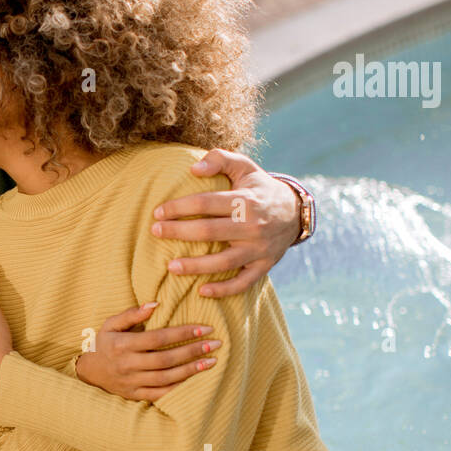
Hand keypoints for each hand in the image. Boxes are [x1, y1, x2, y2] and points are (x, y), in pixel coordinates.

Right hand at [76, 303, 219, 400]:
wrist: (89, 372)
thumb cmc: (104, 343)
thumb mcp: (111, 324)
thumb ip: (132, 314)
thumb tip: (155, 304)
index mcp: (122, 345)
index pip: (158, 338)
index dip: (182, 333)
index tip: (204, 328)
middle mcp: (127, 364)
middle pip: (165, 359)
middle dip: (192, 351)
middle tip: (215, 344)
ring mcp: (131, 382)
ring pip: (166, 378)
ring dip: (191, 370)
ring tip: (212, 362)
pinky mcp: (135, 395)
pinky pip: (160, 394)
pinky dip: (179, 388)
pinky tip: (196, 380)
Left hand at [150, 149, 300, 297]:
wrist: (295, 212)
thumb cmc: (259, 188)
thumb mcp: (245, 166)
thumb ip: (220, 159)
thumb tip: (193, 169)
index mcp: (245, 200)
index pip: (205, 203)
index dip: (178, 207)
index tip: (157, 212)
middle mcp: (253, 225)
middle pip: (209, 232)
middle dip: (179, 232)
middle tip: (155, 232)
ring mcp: (259, 248)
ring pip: (224, 262)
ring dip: (196, 266)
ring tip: (170, 267)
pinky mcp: (264, 265)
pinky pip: (243, 282)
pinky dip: (224, 290)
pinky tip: (201, 292)